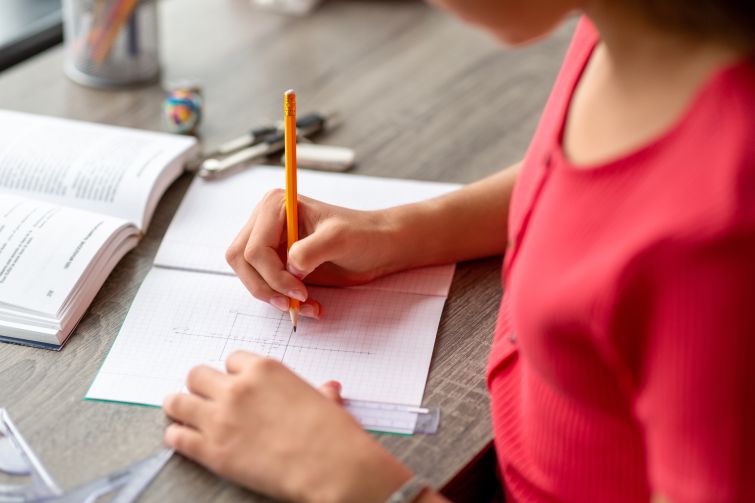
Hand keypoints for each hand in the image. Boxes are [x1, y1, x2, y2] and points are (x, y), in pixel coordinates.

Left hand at [163, 352, 412, 502]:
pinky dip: (177, 436)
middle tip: (205, 397)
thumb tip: (328, 389)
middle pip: (198, 375)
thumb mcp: (325, 402)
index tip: (234, 383)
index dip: (233, 373)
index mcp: (265, 370)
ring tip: (180, 412)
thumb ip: (319, 392)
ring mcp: (220, 418)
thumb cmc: (333, 433)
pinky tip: (181, 438)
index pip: (232, 359)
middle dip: (201, 385)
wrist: (330, 467)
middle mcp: (237, 388)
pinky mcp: (210, 450)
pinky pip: (177, 436)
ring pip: (178, 401)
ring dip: (179, 405)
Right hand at [225, 189, 400, 318]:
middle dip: (266, 287)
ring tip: (306, 306)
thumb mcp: (340, 238)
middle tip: (293, 304)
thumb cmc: (363, 234)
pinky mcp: (277, 262)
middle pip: (242, 262)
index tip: (300, 291)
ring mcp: (269, 243)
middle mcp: (266, 222)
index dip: (273, 275)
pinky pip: (265, 286)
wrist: (378, 246)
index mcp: (275, 206)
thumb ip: (311, 251)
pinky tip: (309, 305)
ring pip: (249, 276)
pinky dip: (282, 300)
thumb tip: (289, 267)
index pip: (254, 249)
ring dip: (274, 297)